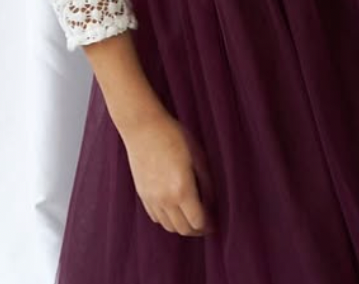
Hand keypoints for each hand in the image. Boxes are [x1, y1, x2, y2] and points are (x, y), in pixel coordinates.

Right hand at [121, 110, 210, 236]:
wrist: (144, 129)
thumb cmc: (175, 137)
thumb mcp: (198, 156)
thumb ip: (207, 183)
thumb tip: (211, 203)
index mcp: (182, 190)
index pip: (197, 221)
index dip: (208, 226)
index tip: (215, 225)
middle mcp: (165, 200)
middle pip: (182, 229)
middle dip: (196, 230)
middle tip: (206, 225)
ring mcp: (151, 199)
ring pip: (168, 226)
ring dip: (182, 227)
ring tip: (192, 219)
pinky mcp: (142, 196)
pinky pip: (156, 218)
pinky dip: (167, 220)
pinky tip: (175, 211)